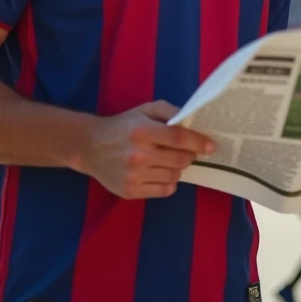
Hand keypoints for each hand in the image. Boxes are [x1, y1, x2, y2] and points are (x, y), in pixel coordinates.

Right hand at [77, 100, 213, 199]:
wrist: (90, 146)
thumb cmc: (123, 126)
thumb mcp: (145, 110)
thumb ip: (170, 111)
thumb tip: (193, 122)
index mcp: (143, 131)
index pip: (179, 138)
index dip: (199, 142)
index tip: (210, 146)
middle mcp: (139, 155)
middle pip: (180, 160)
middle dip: (189, 156)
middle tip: (186, 152)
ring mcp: (134, 176)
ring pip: (174, 176)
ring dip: (178, 168)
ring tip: (169, 161)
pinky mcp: (130, 191)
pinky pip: (164, 191)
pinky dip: (169, 183)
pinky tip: (161, 173)